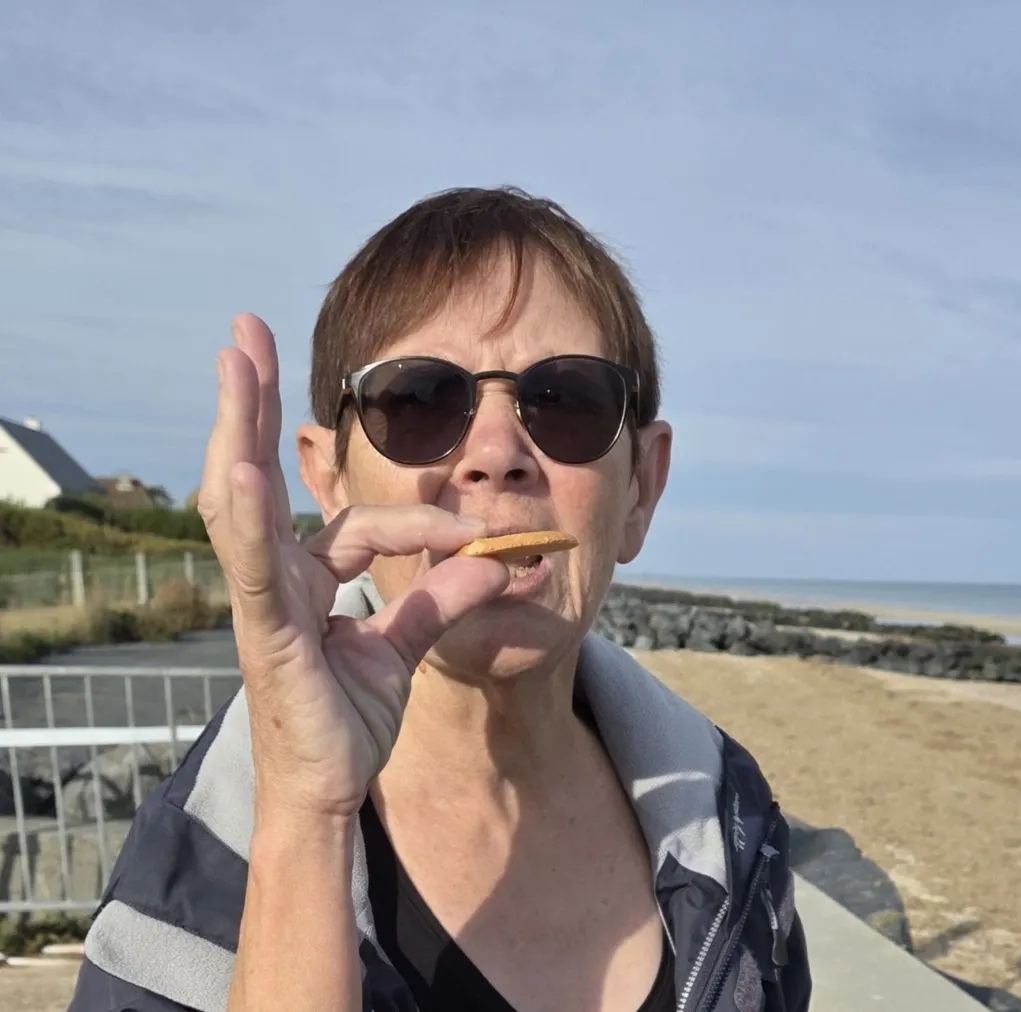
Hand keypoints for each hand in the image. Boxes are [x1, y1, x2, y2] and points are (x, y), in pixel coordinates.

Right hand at [197, 314, 508, 821]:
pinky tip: (237, 466)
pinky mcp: (265, 633)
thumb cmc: (348, 719)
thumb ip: (444, 598)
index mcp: (305, 576)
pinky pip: (252, 566)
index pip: (367, 528)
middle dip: (250, 406)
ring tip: (231, 358)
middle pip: (259, 475)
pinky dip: (246, 516)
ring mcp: (262, 600)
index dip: (427, 529)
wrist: (329, 794)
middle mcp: (274, 576)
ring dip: (236, 427)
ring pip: (241, 502)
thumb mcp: (405, 648)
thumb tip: (498, 560)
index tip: (486, 547)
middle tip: (243, 331)